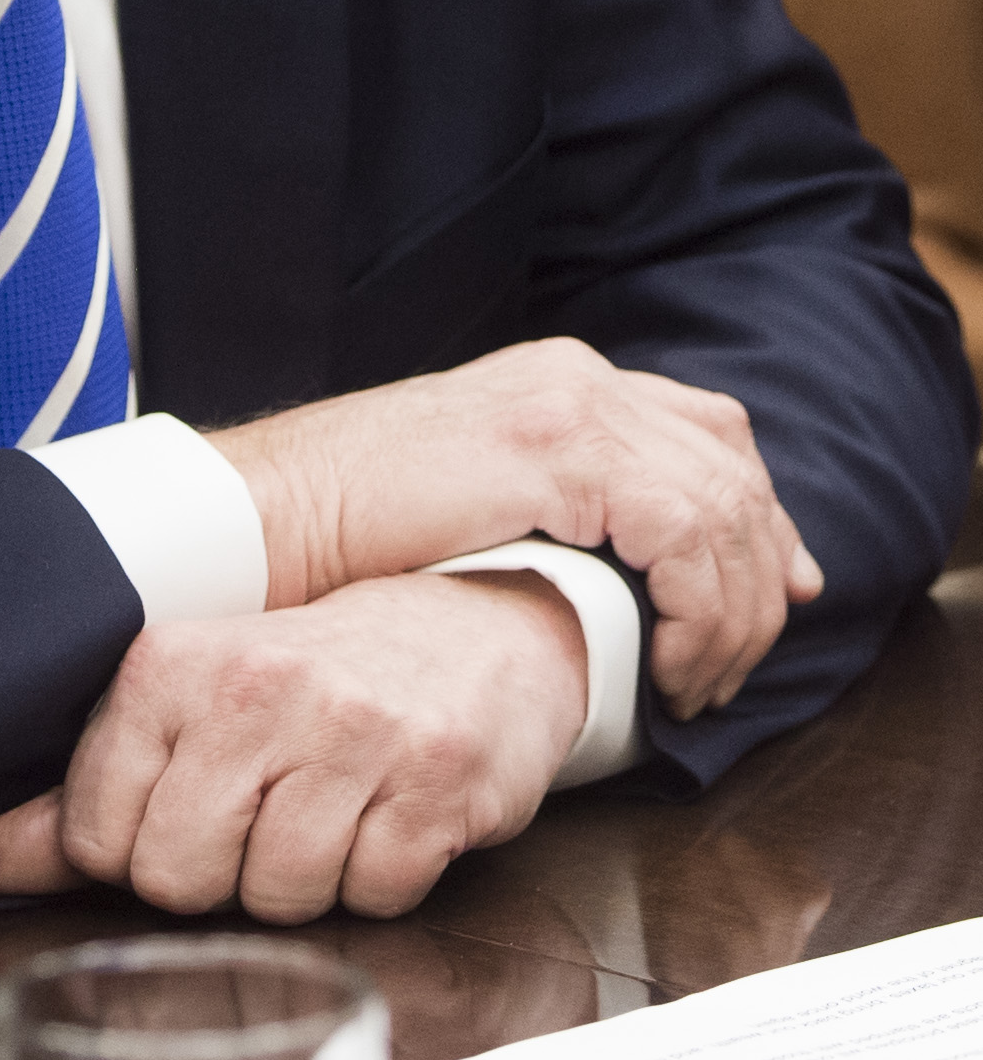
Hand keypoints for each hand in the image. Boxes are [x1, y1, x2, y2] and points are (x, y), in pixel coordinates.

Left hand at [0, 570, 585, 921]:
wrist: (480, 624)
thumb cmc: (322, 666)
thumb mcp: (194, 699)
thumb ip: (89, 785)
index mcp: (175, 660)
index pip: (96, 834)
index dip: (131, 847)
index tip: (176, 806)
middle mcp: (260, 689)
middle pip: (177, 878)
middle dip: (214, 870)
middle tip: (257, 808)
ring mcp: (353, 737)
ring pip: (274, 900)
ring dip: (299, 877)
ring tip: (323, 802)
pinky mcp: (436, 786)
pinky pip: (373, 898)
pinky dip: (377, 876)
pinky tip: (381, 811)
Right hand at [209, 338, 822, 717]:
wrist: (277, 512)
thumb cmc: (359, 528)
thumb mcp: (485, 498)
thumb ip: (566, 504)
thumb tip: (643, 569)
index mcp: (562, 379)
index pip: (713, 431)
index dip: (764, 514)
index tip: (783, 590)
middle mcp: (578, 375)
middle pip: (734, 470)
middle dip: (760, 578)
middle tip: (735, 667)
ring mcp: (569, 403)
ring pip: (723, 507)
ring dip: (731, 613)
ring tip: (697, 684)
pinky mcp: (555, 447)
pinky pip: (682, 532)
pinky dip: (697, 610)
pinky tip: (669, 665)